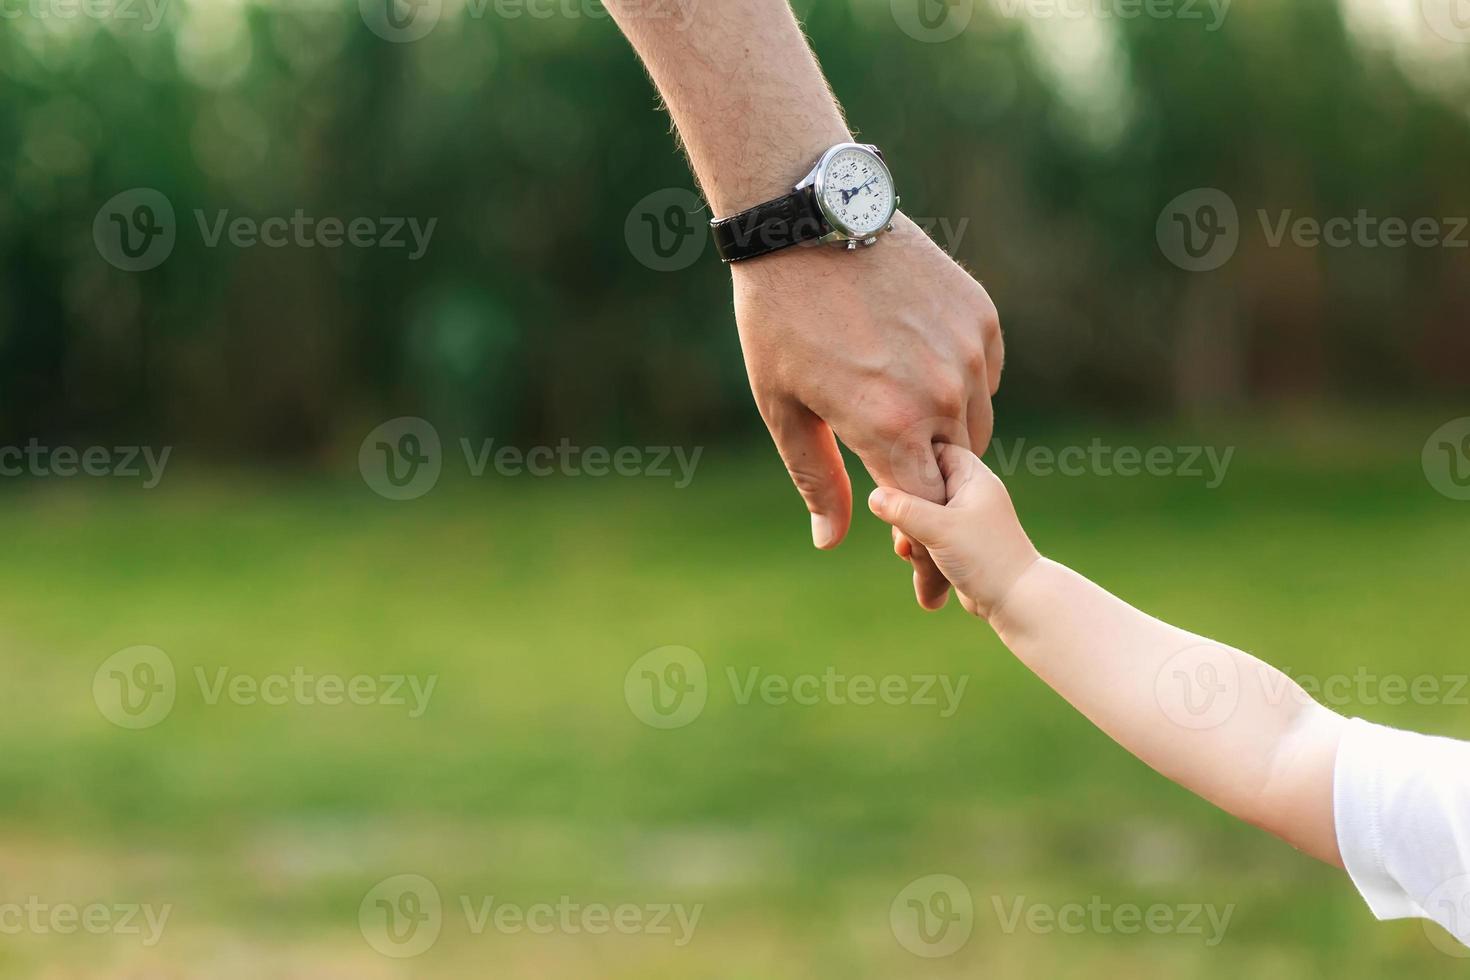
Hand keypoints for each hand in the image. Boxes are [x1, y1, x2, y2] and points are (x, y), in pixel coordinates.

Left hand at [731, 213, 1003, 608]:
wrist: (810, 219)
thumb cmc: (779, 317)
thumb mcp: (782, 405)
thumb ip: (815, 477)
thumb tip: (831, 539)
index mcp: (888, 426)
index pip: (927, 514)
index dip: (929, 557)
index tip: (930, 587)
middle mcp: (941, 394)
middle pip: (957, 474)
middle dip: (940, 500)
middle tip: (917, 518)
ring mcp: (968, 352)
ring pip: (976, 424)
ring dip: (949, 443)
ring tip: (915, 442)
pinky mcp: (981, 316)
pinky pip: (984, 376)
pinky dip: (963, 391)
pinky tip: (928, 384)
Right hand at [866, 444, 1039, 619]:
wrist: (1015, 600)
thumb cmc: (984, 556)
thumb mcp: (938, 528)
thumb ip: (903, 509)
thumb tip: (873, 496)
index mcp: (973, 477)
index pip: (935, 450)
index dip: (912, 463)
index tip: (893, 482)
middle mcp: (971, 492)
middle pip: (923, 484)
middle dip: (905, 509)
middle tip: (903, 530)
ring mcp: (966, 517)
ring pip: (923, 512)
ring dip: (910, 532)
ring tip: (909, 551)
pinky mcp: (960, 541)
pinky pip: (930, 533)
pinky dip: (920, 545)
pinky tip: (914, 561)